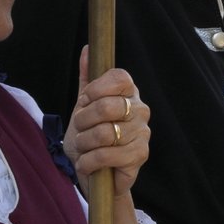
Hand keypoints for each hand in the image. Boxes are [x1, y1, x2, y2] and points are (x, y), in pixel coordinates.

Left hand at [66, 48, 149, 223]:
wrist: (95, 175)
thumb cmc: (90, 139)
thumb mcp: (83, 107)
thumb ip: (87, 78)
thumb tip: (88, 48)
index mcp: (129, 93)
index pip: (119, 77)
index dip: (96, 89)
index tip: (85, 102)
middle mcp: (140, 110)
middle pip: (107, 105)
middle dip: (83, 121)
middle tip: (80, 131)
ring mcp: (143, 133)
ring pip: (104, 132)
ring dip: (84, 144)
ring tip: (84, 149)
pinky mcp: (140, 155)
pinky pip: (106, 155)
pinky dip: (89, 162)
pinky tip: (88, 164)